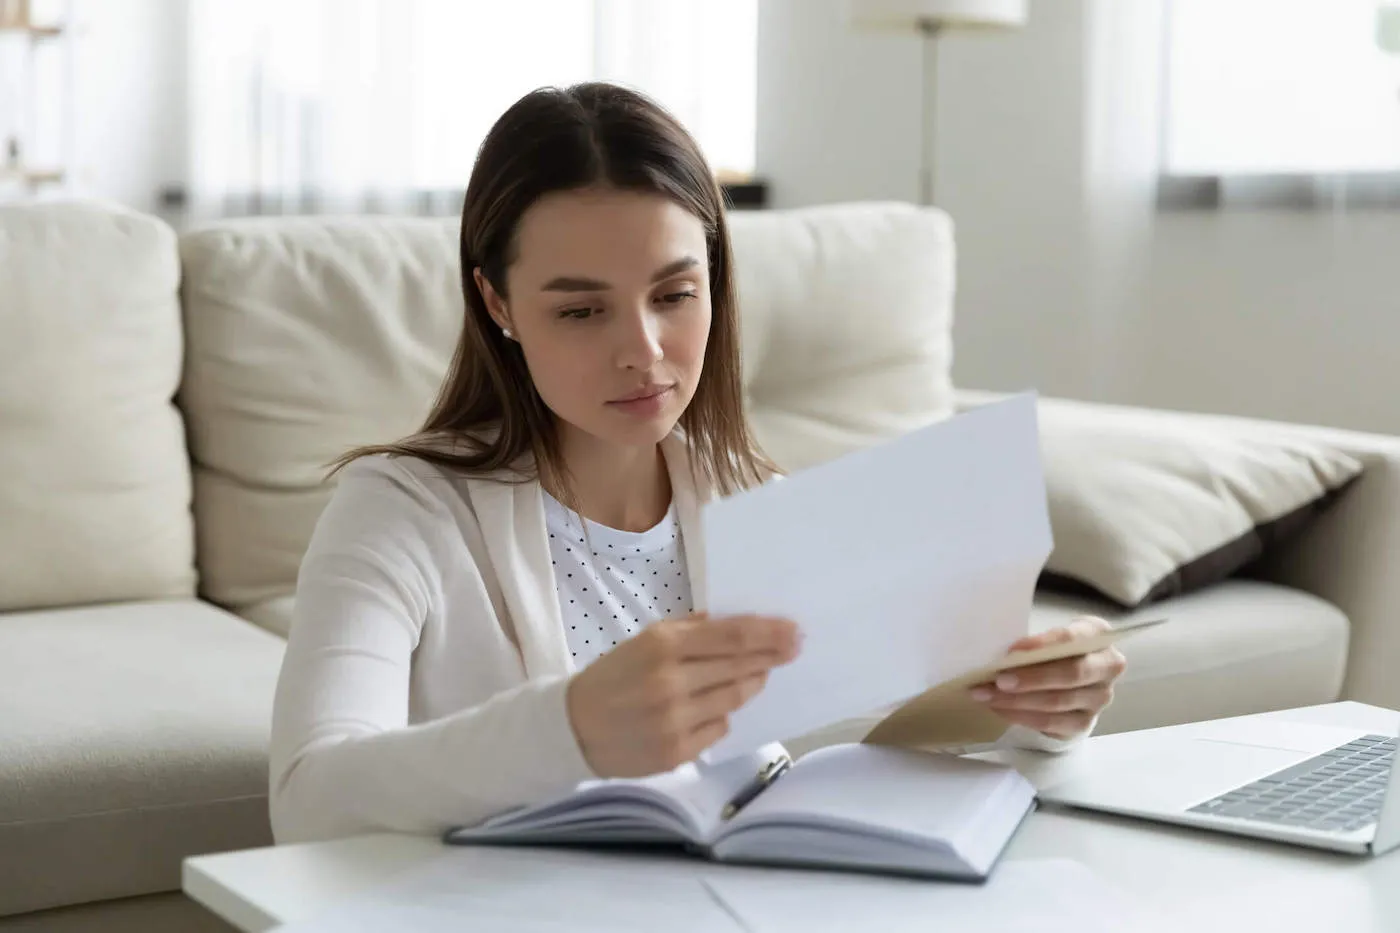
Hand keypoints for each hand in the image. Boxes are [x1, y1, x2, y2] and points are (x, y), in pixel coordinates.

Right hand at [566, 613, 800, 777]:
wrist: (573, 728)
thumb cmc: (613, 677)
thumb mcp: (644, 641)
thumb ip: (689, 631)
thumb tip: (736, 625)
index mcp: (662, 646)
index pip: (731, 637)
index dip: (769, 633)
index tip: (794, 631)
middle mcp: (671, 683)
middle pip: (741, 667)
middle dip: (771, 657)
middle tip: (793, 649)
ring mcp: (676, 721)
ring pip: (734, 699)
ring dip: (751, 684)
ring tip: (757, 675)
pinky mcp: (677, 752)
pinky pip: (719, 729)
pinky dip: (721, 715)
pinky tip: (710, 707)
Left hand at [968, 616, 1126, 739]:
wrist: (1068, 680)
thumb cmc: (1052, 650)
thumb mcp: (1048, 637)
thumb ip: (1033, 643)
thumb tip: (1002, 656)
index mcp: (1098, 635)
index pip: (1074, 638)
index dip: (1044, 643)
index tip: (1013, 650)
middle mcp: (1107, 667)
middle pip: (1072, 674)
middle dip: (1032, 677)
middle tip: (999, 679)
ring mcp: (1099, 698)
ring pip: (1058, 701)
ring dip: (1018, 700)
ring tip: (987, 695)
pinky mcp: (1084, 723)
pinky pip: (1050, 723)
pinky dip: (1020, 716)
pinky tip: (998, 708)